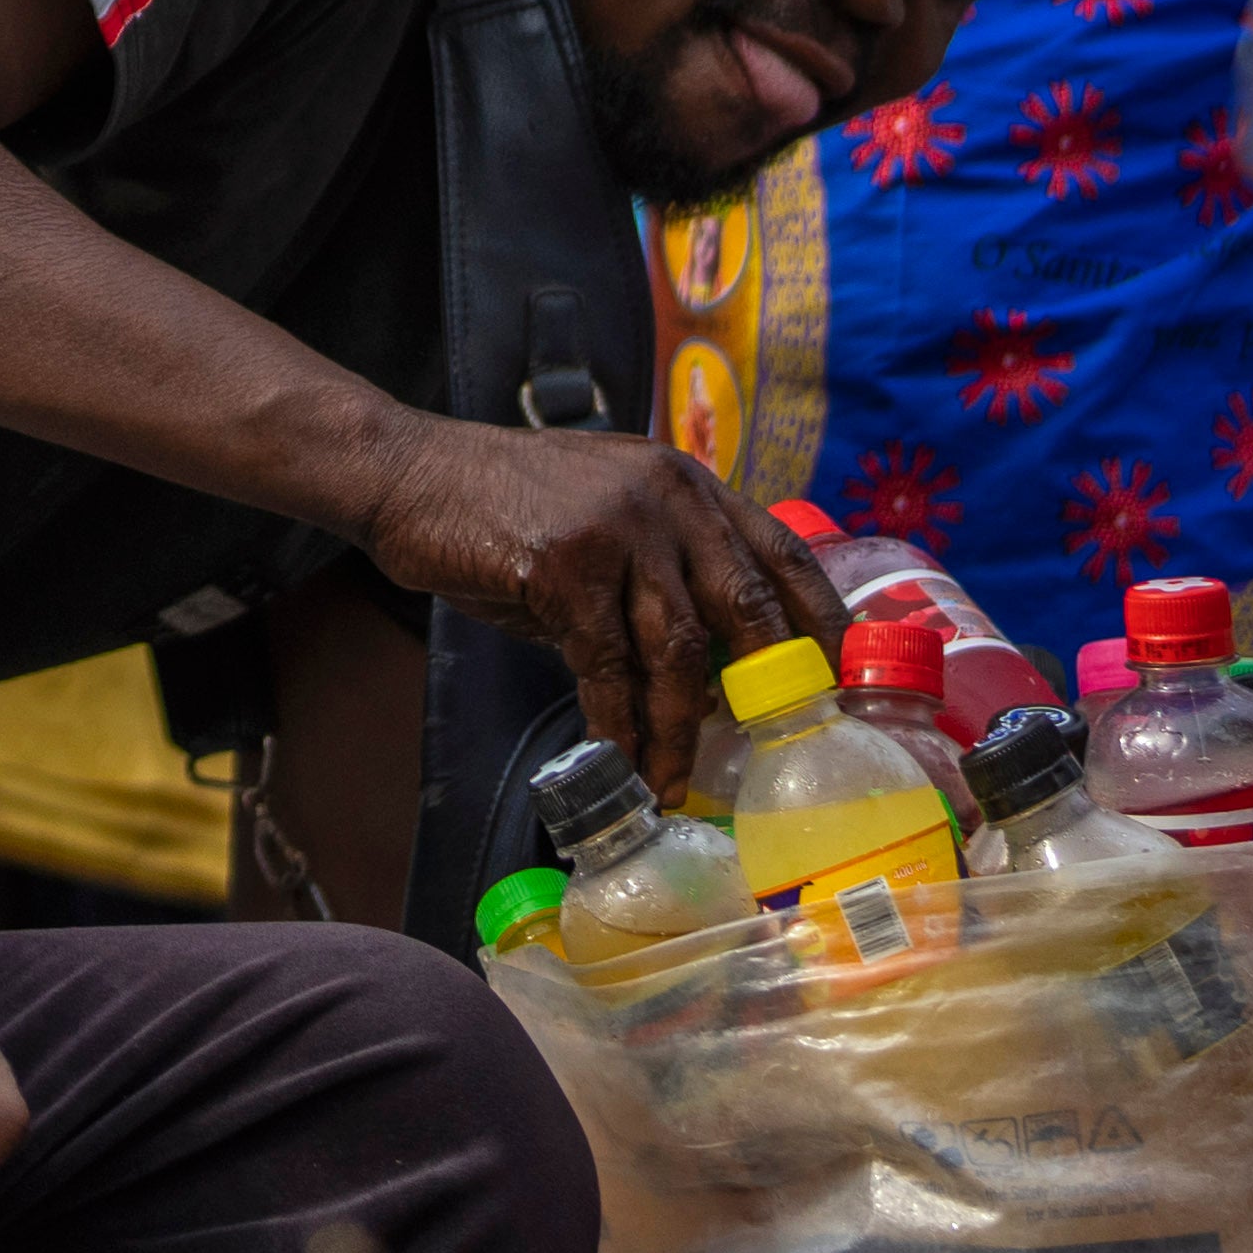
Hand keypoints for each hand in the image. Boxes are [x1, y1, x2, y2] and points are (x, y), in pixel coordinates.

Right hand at [346, 416, 835, 797]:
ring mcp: (617, 527)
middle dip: (766, 688)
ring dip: (680, 727)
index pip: (784, 553)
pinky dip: (618, 723)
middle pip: (747, 605)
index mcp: (687, 483)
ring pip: (679, 648)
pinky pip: (607, 665)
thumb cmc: (505, 505)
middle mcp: (666, 496)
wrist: (409, 474)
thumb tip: (708, 668)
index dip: (824, 621)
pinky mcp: (564, 564)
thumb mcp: (604, 517)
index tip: (844, 681)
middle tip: (771, 750)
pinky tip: (619, 758)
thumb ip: (659, 573)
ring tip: (673, 779)